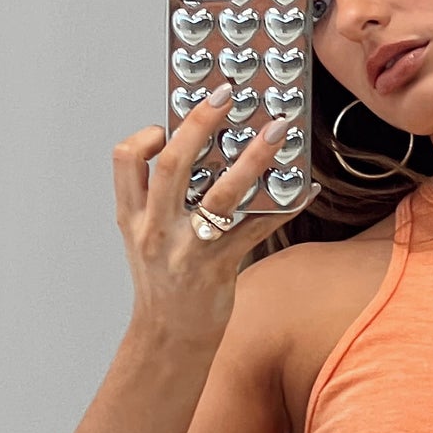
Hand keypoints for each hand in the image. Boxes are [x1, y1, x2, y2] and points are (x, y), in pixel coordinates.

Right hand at [112, 82, 320, 339]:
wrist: (168, 338)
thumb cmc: (163, 283)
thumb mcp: (145, 237)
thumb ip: (159, 198)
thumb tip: (194, 149)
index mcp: (134, 217)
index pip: (125, 162)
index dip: (144, 136)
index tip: (166, 125)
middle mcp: (157, 229)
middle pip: (172, 165)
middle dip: (198, 123)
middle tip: (226, 93)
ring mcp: (188, 249)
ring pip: (221, 195)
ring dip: (252, 158)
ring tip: (276, 130)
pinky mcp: (219, 267)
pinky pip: (257, 229)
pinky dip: (285, 206)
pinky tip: (307, 188)